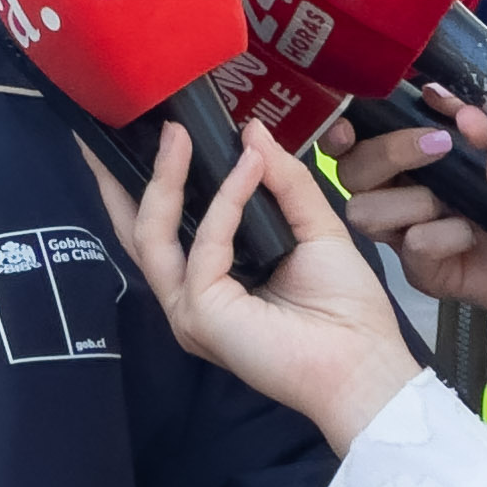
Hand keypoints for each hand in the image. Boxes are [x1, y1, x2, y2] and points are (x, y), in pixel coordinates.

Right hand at [95, 119, 424, 451]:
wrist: (364, 361)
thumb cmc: (344, 309)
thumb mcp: (314, 227)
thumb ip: (283, 181)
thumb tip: (251, 130)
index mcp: (210, 280)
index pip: (165, 227)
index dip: (153, 182)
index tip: (155, 134)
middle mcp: (189, 296)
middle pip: (141, 229)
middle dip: (122, 177)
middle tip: (129, 124)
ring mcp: (189, 308)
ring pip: (154, 233)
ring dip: (166, 178)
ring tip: (178, 133)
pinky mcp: (201, 313)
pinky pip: (206, 244)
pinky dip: (226, 201)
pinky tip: (247, 168)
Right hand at [328, 114, 486, 323]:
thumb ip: (473, 118)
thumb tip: (436, 94)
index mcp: (409, 152)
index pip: (353, 137)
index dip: (342, 128)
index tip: (353, 123)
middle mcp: (398, 190)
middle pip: (350, 170)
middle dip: (388, 152)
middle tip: (441, 143)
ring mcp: (408, 232)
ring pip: (365, 211)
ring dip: (408, 197)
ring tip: (453, 197)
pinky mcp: (428, 271)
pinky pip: (412, 249)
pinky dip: (439, 234)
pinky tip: (470, 231)